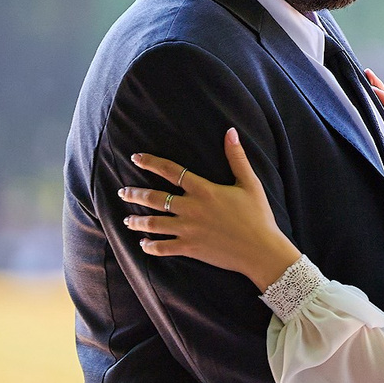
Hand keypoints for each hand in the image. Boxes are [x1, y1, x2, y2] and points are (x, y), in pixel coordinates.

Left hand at [119, 129, 302, 291]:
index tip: (136, 158)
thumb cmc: (258, 215)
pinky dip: (150, 247)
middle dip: (135, 194)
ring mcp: (188, 229)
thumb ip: (236, 157)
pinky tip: (143, 244)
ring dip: (137, 222)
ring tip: (127, 220)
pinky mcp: (190, 248)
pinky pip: (163, 248)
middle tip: (123, 192)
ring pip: (154, 224)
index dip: (151, 162)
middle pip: (155, 198)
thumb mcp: (250, 183)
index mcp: (204, 190)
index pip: (171, 171)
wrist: (261, 250)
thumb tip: (230, 131)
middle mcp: (191, 208)